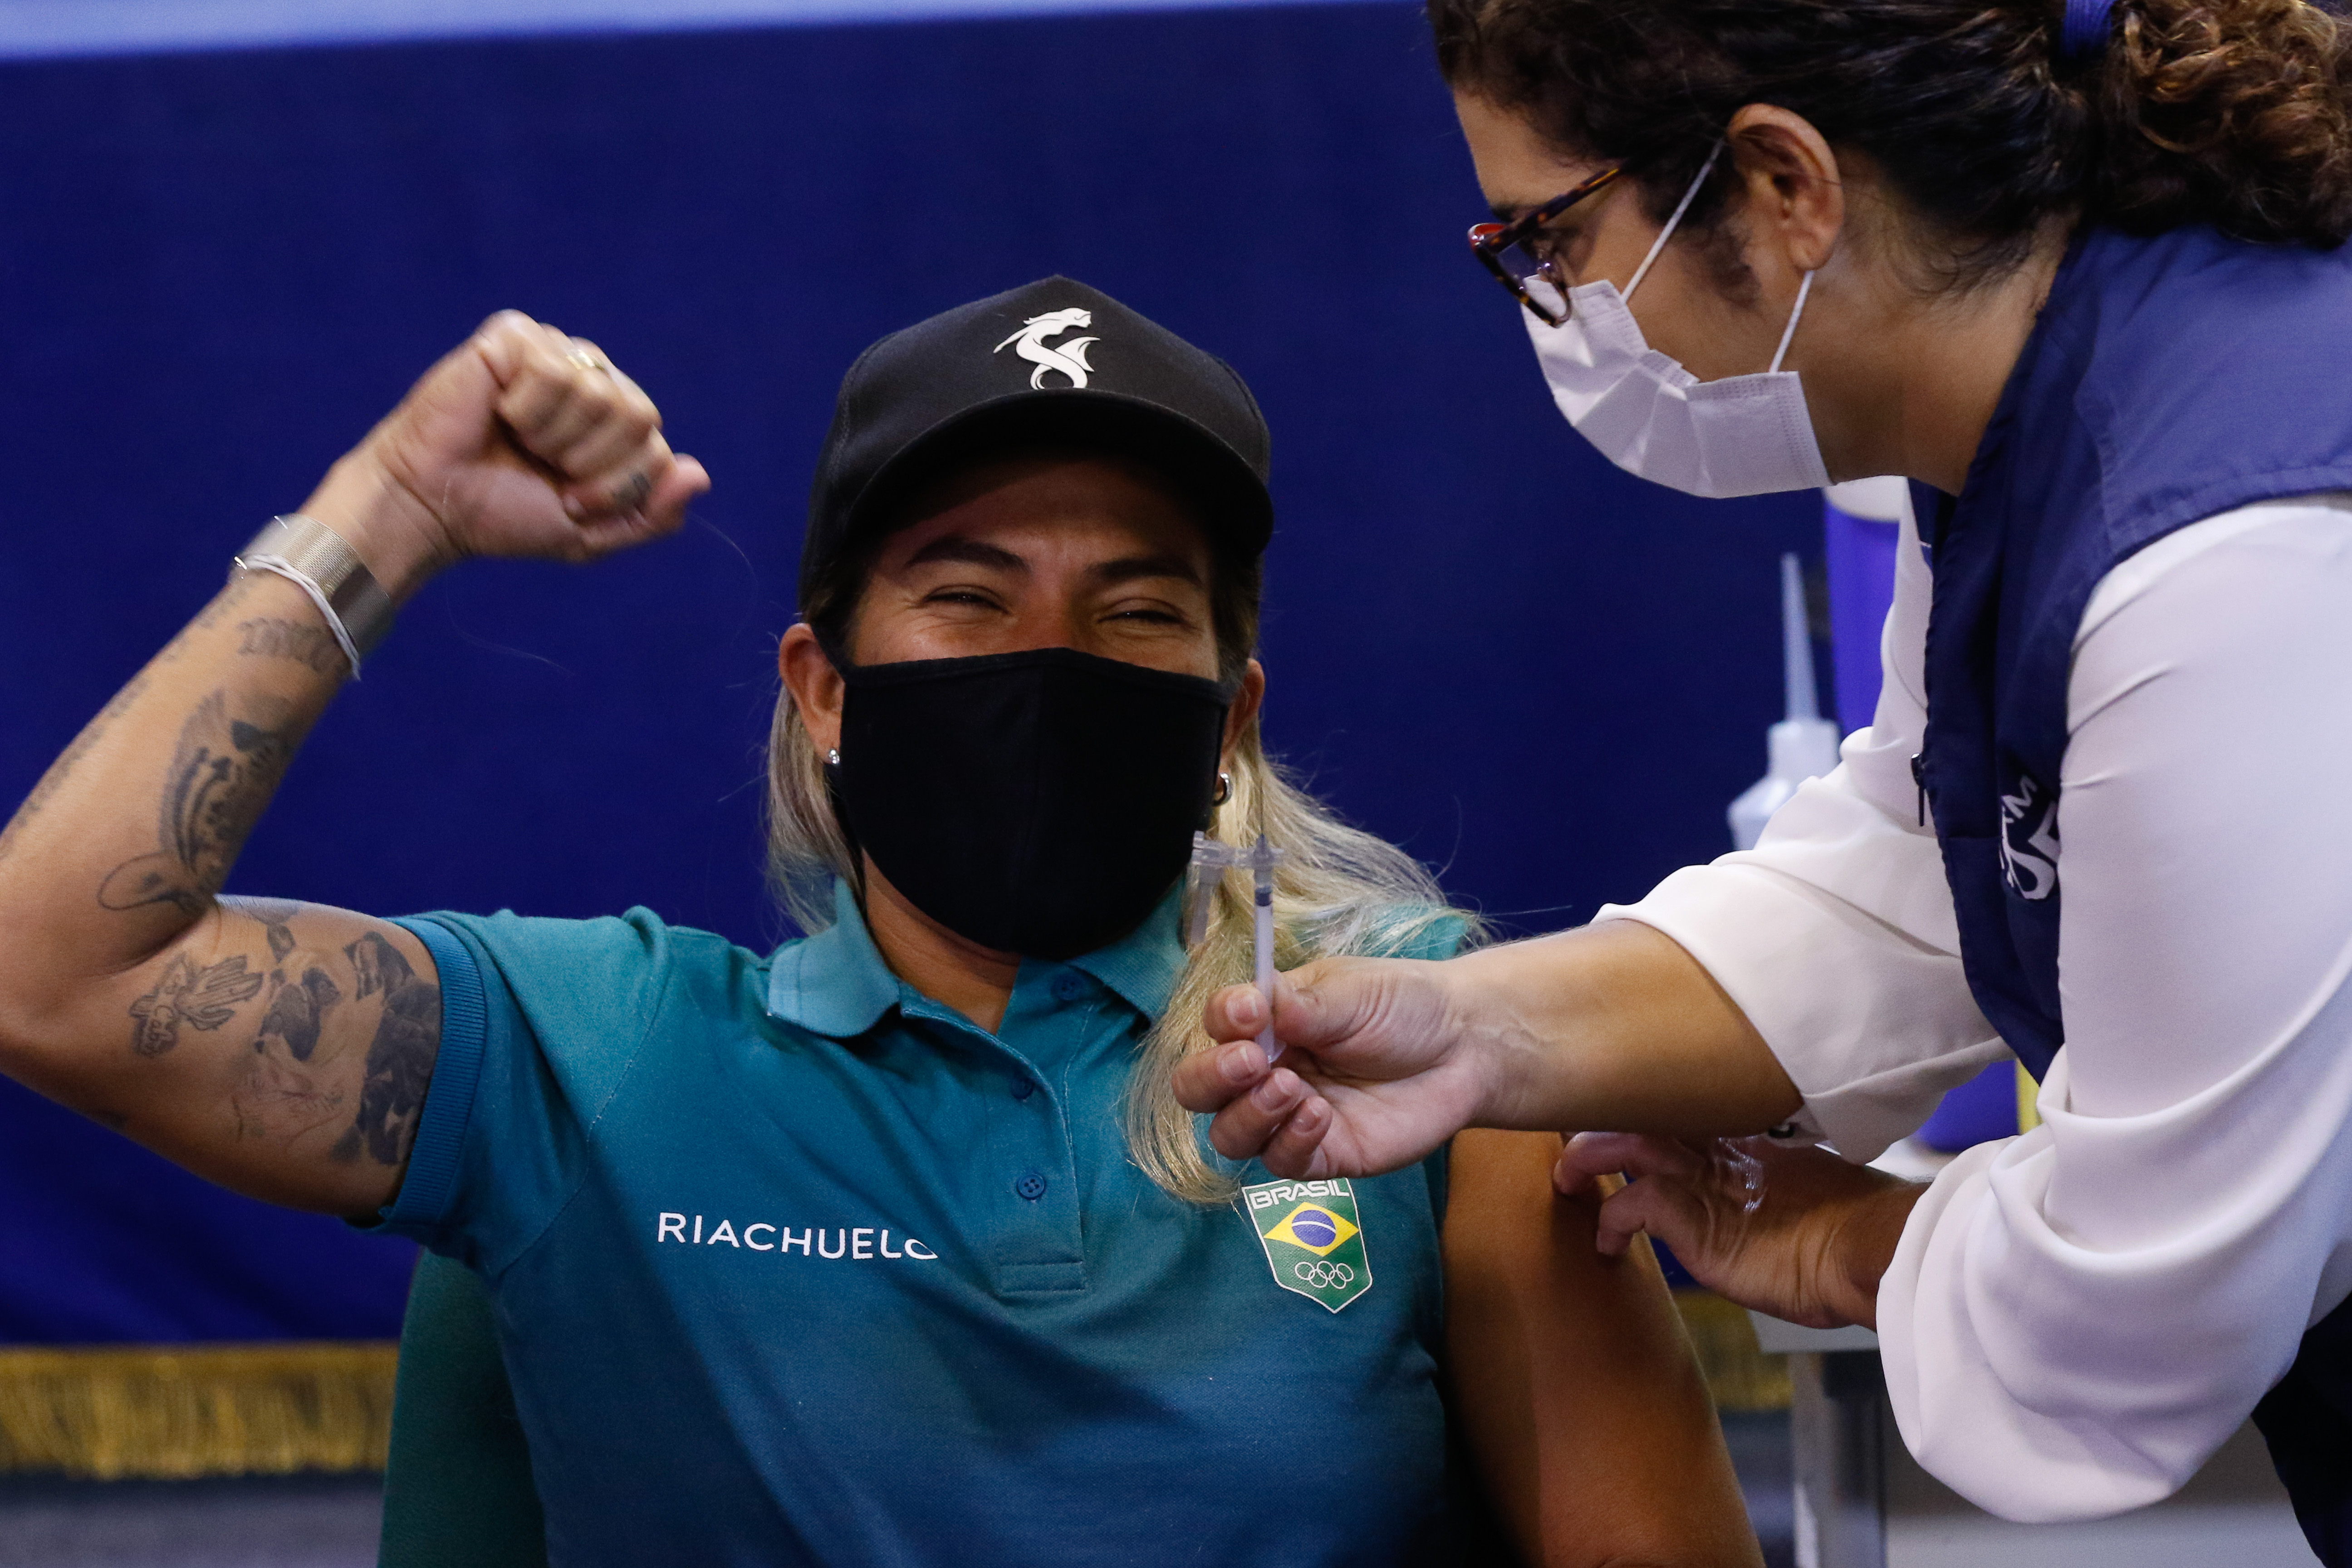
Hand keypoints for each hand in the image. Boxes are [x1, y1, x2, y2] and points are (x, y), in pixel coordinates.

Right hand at [303, 312, 711, 594]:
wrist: (436, 507)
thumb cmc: (507, 515)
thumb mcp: (593, 534)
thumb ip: (653, 514)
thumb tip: (699, 475)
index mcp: (616, 420)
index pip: (656, 449)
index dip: (615, 488)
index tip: (570, 501)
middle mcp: (591, 377)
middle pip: (638, 417)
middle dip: (591, 463)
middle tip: (545, 471)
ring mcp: (554, 351)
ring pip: (599, 394)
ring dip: (555, 438)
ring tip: (518, 442)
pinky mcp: (514, 336)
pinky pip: (552, 371)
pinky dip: (527, 409)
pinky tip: (499, 412)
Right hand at [1171, 956, 1496, 1178]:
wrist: (1465, 1046)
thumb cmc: (1405, 1006)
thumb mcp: (1351, 990)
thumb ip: (1298, 1002)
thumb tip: (1249, 1007)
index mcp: (1266, 1022)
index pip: (1216, 1026)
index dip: (1220, 1022)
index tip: (1246, 1013)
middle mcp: (1266, 1070)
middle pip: (1199, 1088)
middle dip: (1211, 1077)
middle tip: (1251, 1062)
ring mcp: (1289, 1116)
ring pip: (1231, 1134)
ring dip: (1249, 1114)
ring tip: (1291, 1089)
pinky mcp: (1321, 1154)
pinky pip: (1281, 1162)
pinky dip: (1289, 1141)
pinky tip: (1319, 1116)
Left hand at [1554, 1132, 1922, 1329]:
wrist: (1867, 1251)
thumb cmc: (1850, 1235)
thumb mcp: (1808, 1197)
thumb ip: (1772, 1187)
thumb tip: (1766, 1202)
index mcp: (1747, 1141)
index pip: (1680, 1111)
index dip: (1644, 1110)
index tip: (1614, 1113)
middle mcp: (1719, 1150)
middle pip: (1641, 1114)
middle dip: (1599, 1120)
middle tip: (1567, 1135)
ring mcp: (1704, 1178)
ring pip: (1623, 1145)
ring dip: (1585, 1158)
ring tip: (1565, 1179)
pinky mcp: (1692, 1214)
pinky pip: (1633, 1204)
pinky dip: (1612, 1219)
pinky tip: (1607, 1244)